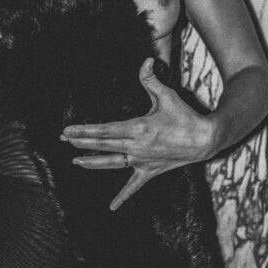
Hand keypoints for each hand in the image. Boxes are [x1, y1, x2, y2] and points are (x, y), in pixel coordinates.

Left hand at [61, 58, 216, 210]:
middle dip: (80, 142)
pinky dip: (122, 196)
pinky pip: (133, 186)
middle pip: (102, 145)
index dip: (84, 131)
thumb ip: (151, 79)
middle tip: (63, 139)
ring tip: (75, 162)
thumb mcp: (167, 95)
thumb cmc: (185, 116)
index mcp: (138, 128)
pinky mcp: (149, 171)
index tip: (67, 130)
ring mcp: (142, 161)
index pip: (104, 130)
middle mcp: (136, 147)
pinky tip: (112, 207)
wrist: (204, 140)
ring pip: (111, 163)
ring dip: (92, 163)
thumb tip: (146, 60)